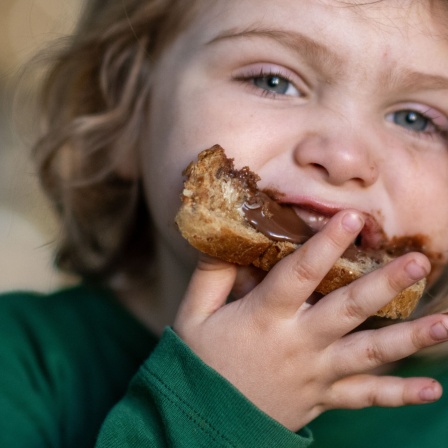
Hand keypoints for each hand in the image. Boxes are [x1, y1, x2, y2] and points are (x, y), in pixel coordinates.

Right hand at [174, 210, 447, 430]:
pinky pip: (364, 397)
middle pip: (347, 309)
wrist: (204, 423)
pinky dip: (399, 395)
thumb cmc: (199, 363)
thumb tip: (227, 239)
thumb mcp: (194, 314)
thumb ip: (212, 275)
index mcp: (264, 318)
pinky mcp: (323, 397)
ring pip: (368, 354)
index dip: (326, 244)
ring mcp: (316, 374)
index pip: (299, 273)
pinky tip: (432, 390)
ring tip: (445, 324)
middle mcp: (298, 344)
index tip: (352, 218)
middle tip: (418, 261)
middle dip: (384, 284)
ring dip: (408, 338)